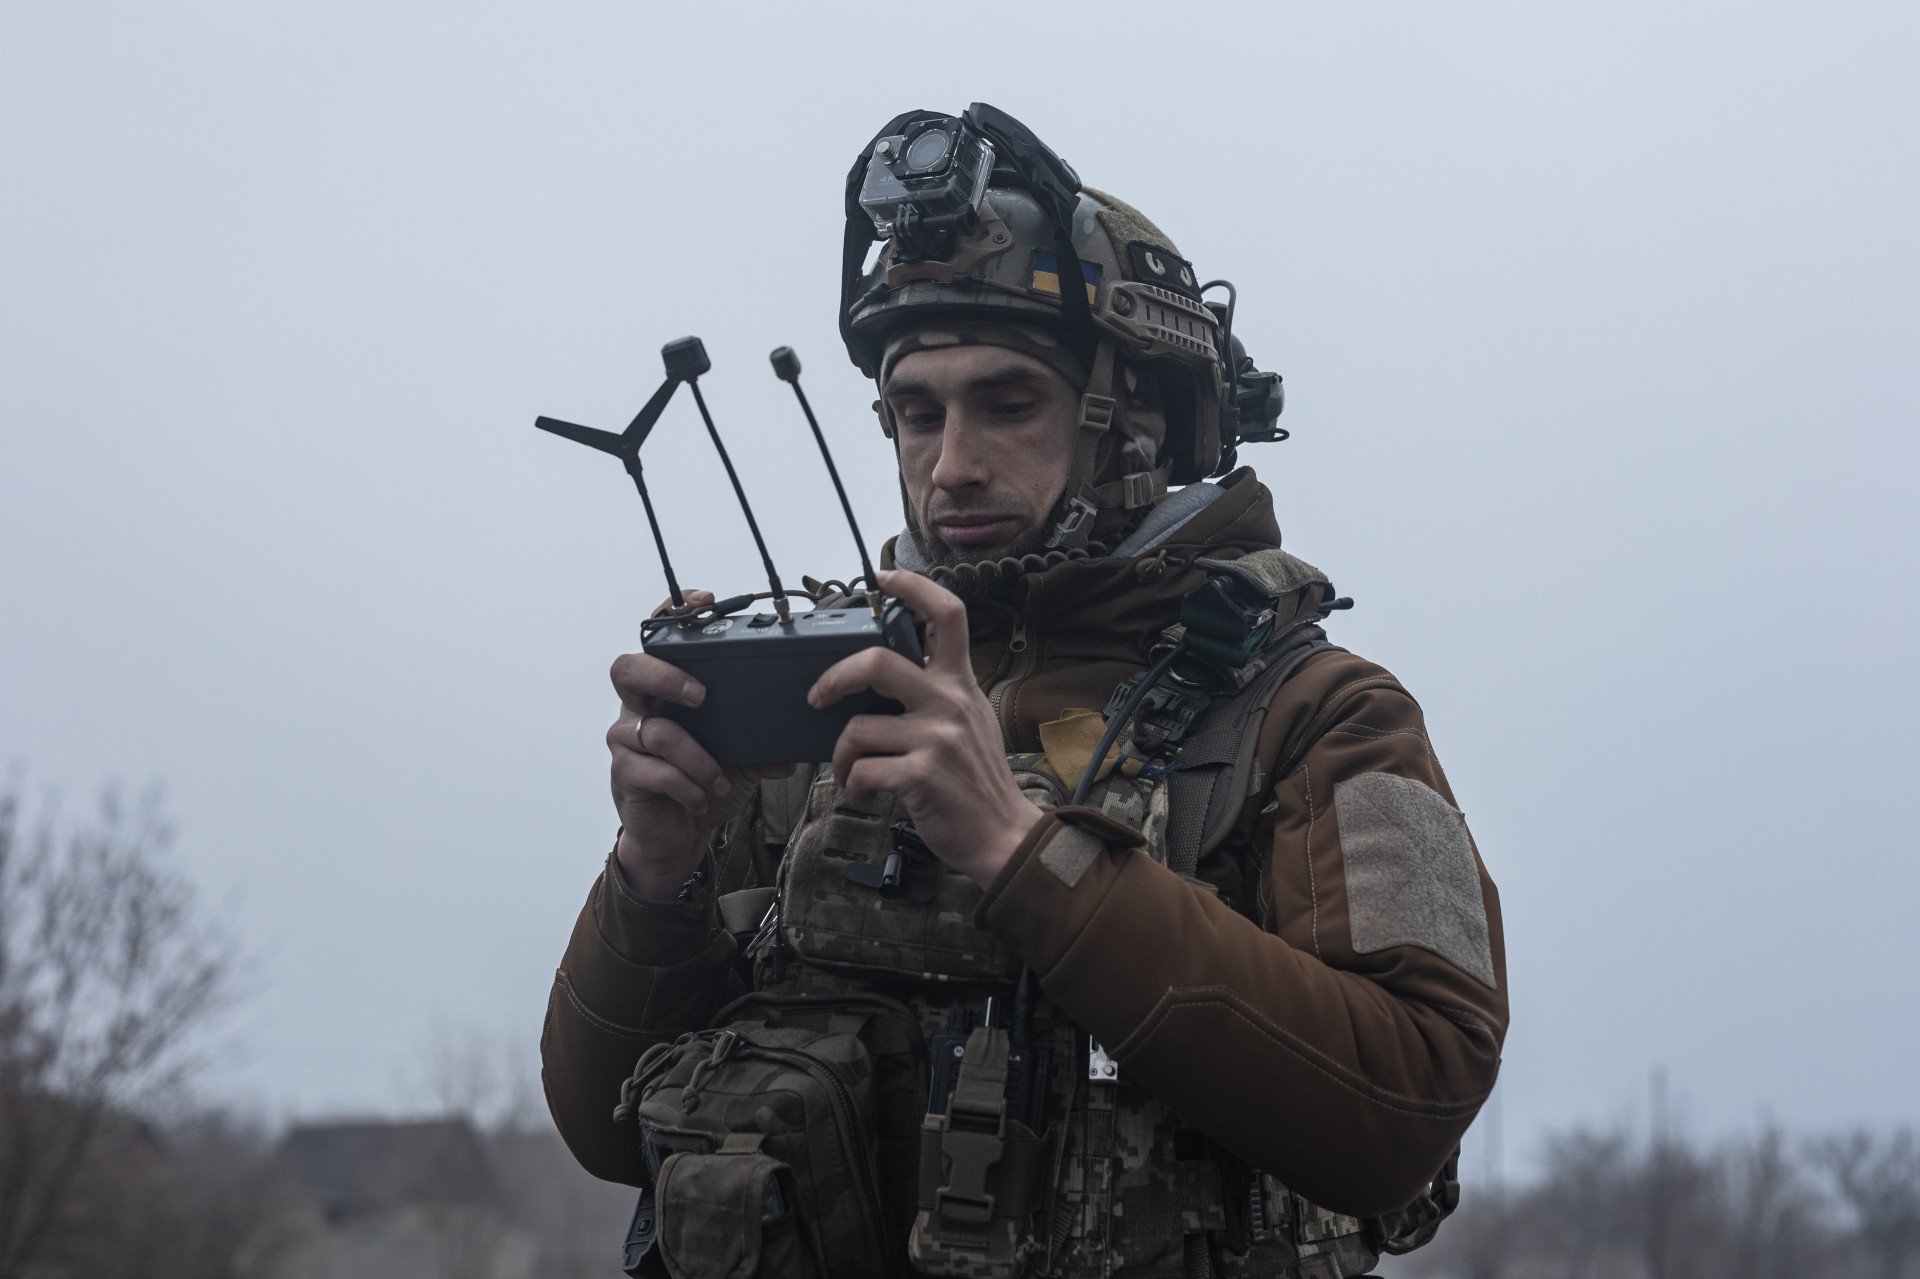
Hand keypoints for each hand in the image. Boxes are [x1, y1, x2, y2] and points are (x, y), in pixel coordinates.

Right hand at [608, 590, 791, 900]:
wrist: (678, 837)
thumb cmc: (703, 784)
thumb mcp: (741, 760)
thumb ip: (762, 745)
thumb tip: (795, 747)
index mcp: (665, 691)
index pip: (656, 639)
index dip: (672, 615)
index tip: (704, 602)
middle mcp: (639, 708)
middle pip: (627, 669)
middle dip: (665, 675)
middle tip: (701, 695)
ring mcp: (627, 741)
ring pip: (655, 731)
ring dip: (698, 759)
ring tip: (719, 780)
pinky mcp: (624, 775)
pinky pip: (654, 771)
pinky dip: (687, 786)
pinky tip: (702, 798)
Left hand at [809, 569, 1044, 887]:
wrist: (1003, 836)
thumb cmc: (977, 781)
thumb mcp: (972, 721)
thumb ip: (939, 693)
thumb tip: (885, 680)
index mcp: (961, 683)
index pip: (948, 615)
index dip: (913, 587)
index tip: (882, 580)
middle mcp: (951, 702)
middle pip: (877, 662)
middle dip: (834, 678)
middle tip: (817, 695)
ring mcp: (937, 738)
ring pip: (858, 727)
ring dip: (841, 754)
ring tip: (848, 769)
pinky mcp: (922, 775)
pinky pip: (863, 770)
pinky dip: (854, 782)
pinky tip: (864, 789)